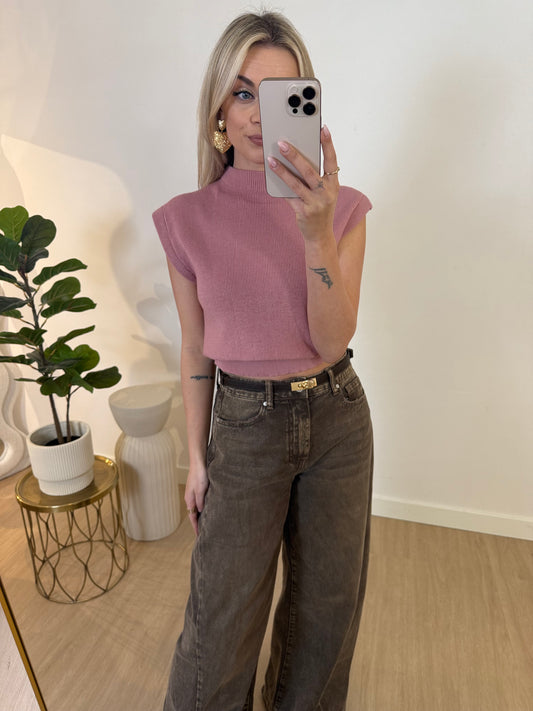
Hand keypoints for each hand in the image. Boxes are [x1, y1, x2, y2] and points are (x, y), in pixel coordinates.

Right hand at [184, 461, 208, 535]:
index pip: (192, 517)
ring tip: (205, 524)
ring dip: (200, 516)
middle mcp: (190, 498)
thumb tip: (200, 512)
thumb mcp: (201, 490)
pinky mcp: (197, 489)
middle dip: (197, 523)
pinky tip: (207, 509)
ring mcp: (193, 493)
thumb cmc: (199, 475)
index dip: (195, 527)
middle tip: (202, 532)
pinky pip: (199, 502)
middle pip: (193, 514)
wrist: (199, 462)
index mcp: (190, 500)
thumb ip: (200, 501)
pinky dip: (202, 508)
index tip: (199, 535)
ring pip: (197, 508)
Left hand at [267, 125, 339, 241]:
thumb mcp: (324, 191)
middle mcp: (326, 193)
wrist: (320, 235)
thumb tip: (296, 157)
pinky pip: (289, 196)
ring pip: (296, 183)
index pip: (332, 160)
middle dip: (295, 155)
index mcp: (334, 184)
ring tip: (271, 159)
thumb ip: (315, 176)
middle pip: (309, 170)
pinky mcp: (304, 212)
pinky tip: (271, 175)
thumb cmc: (320, 207)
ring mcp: (315, 203)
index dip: (328, 144)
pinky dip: (280, 186)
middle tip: (282, 143)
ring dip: (282, 170)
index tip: (322, 128)